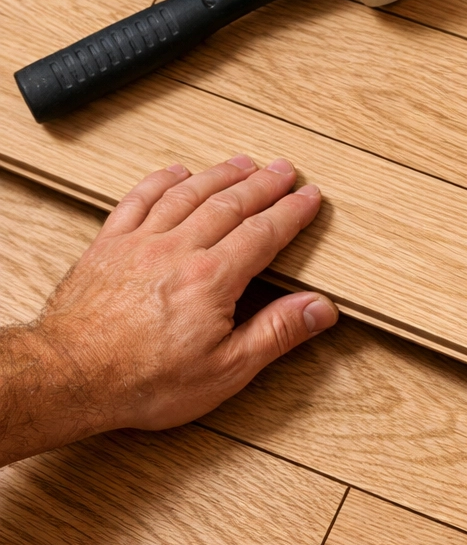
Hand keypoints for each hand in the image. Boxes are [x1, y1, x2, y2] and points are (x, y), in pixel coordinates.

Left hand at [30, 155, 337, 435]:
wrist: (70, 378)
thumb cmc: (143, 381)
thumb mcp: (226, 370)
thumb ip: (276, 333)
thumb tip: (318, 309)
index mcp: (211, 279)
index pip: (263, 233)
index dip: (291, 212)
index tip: (308, 197)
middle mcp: (176, 251)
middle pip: (230, 204)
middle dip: (263, 184)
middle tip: (283, 170)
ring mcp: (139, 244)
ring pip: (188, 194)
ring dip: (220, 174)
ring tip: (243, 163)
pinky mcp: (109, 246)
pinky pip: (138, 199)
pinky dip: (160, 180)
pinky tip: (175, 172)